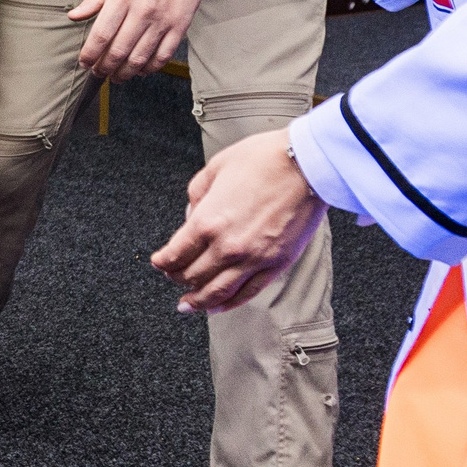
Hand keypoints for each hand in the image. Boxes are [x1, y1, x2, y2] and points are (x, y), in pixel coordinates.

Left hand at [70, 0, 208, 79]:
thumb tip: (73, 16)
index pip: (101, 34)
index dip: (90, 54)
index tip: (84, 63)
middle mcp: (142, 10)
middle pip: (119, 51)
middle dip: (104, 68)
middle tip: (98, 73)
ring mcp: (163, 20)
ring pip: (140, 58)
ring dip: (125, 73)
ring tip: (116, 76)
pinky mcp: (180, 26)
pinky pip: (163, 56)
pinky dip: (150, 68)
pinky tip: (140, 70)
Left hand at [150, 130, 325, 311]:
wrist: (307, 164)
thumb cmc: (264, 159)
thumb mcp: (216, 167)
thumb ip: (197, 194)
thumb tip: (192, 213)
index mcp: (208, 221)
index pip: (175, 254)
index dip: (162, 262)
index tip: (159, 262)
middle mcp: (228, 247)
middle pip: (192, 276)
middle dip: (177, 278)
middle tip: (173, 276)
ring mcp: (253, 260)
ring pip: (217, 292)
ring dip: (198, 301)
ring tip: (187, 305)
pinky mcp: (276, 265)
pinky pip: (247, 293)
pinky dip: (228, 304)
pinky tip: (217, 307)